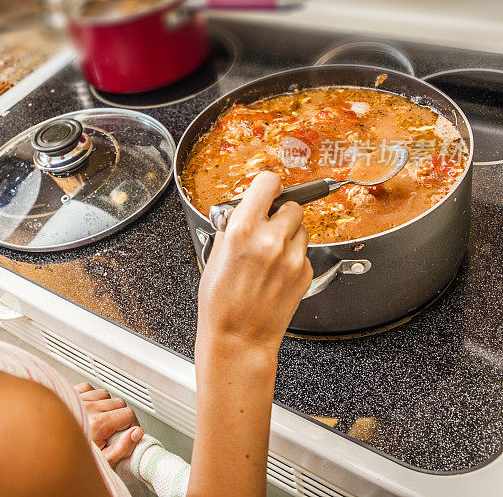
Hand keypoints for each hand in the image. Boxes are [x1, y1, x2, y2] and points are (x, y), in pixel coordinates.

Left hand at [74, 383, 143, 466]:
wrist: (53, 451)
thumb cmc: (76, 457)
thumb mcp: (104, 461)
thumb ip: (123, 447)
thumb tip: (137, 433)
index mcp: (97, 423)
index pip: (128, 414)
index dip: (131, 425)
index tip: (126, 433)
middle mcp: (88, 408)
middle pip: (119, 403)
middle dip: (120, 416)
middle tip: (113, 430)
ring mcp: (78, 399)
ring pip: (105, 394)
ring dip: (106, 406)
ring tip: (100, 420)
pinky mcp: (70, 394)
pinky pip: (90, 388)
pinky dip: (92, 397)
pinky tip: (90, 410)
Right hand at [197, 171, 312, 355]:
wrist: (238, 338)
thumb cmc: (221, 303)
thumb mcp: (215, 255)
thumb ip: (231, 226)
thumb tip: (242, 210)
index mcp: (243, 229)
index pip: (268, 182)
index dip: (268, 185)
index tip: (266, 191)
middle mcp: (271, 239)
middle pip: (291, 205)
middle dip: (279, 213)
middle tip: (267, 228)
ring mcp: (293, 257)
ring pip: (301, 228)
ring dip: (289, 234)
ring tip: (270, 253)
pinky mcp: (305, 272)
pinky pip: (304, 251)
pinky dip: (293, 256)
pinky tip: (276, 271)